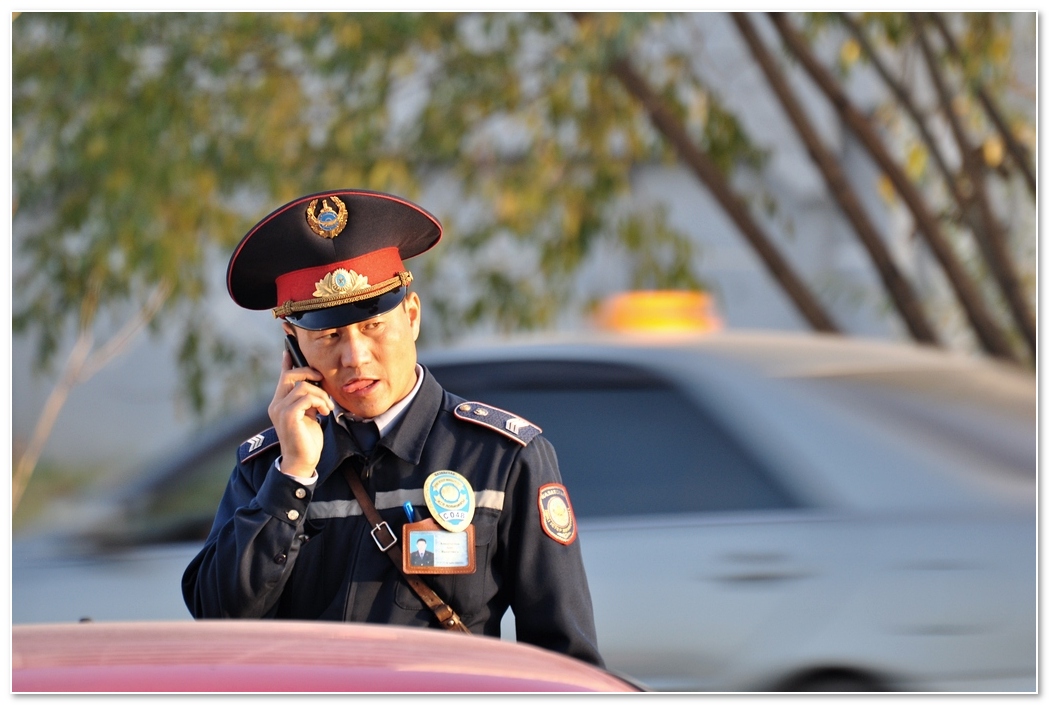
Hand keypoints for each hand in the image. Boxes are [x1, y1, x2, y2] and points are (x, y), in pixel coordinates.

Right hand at [268, 350, 332, 477]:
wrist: (302, 462)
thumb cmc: (306, 440)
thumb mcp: (308, 415)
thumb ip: (307, 400)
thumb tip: (314, 383)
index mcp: (280, 403)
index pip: (283, 376)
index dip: (287, 361)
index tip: (289, 347)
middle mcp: (276, 404)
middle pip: (290, 375)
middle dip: (309, 373)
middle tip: (322, 380)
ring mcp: (280, 410)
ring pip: (303, 386)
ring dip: (320, 394)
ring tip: (326, 407)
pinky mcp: (288, 416)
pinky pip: (306, 397)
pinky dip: (320, 402)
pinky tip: (324, 413)